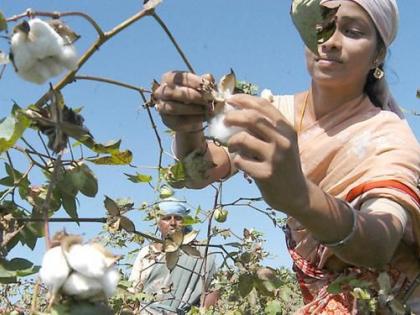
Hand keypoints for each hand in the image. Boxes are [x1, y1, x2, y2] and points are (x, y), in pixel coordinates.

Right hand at [153, 71, 213, 132]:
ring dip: (193, 109)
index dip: (194, 82)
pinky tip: (205, 116)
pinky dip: (194, 119)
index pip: (179, 78)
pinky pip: (179, 120)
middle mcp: (161, 92)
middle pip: (174, 93)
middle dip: (194, 96)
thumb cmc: (194, 96)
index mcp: (168, 78)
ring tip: (207, 109)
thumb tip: (209, 78)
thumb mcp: (200, 86)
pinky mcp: (167, 121)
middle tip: (209, 99)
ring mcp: (162, 107)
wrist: (191, 115)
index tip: (208, 86)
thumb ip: (204, 82)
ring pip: (174, 108)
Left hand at [224, 94, 307, 211]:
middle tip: (224, 121)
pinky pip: (240, 161)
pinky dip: (236, 160)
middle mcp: (283, 140)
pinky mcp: (266, 174)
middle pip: (251, 118)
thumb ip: (266, 127)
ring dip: (231, 142)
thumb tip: (237, 110)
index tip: (229, 100)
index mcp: (286, 129)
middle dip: (233, 117)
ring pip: (243, 139)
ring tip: (232, 147)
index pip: (263, 105)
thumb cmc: (283, 164)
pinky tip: (242, 164)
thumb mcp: (282, 141)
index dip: (243, 99)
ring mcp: (275, 158)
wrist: (296, 194)